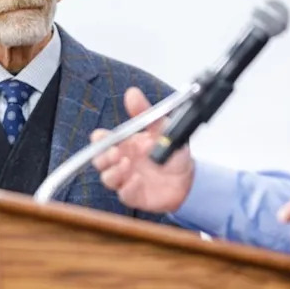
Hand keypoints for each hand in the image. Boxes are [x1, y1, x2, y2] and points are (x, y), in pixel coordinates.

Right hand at [92, 87, 195, 212]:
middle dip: (103, 157)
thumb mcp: (162, 127)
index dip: (99, 139)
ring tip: (127, 165)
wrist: (190, 177)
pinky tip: (137, 180)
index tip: (102, 136)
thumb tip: (131, 93)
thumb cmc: (172, 151)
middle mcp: (122, 162)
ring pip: (108, 178)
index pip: (102, 140)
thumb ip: (144, 112)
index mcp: (125, 144)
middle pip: (99, 160)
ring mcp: (127, 179)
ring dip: (113, 172)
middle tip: (116, 153)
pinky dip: (127, 188)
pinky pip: (124, 194)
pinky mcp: (135, 195)